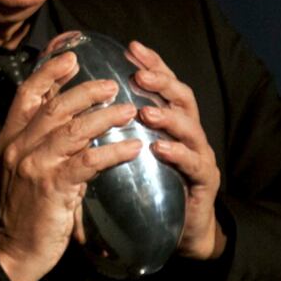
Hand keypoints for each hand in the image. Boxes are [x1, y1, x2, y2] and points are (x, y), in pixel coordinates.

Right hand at [0, 51, 142, 280]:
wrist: (13, 251)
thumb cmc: (25, 208)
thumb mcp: (25, 166)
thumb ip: (43, 140)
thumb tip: (73, 116)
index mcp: (9, 137)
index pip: (26, 93)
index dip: (49, 71)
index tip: (72, 57)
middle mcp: (18, 146)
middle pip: (55, 106)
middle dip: (87, 91)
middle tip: (114, 85)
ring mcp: (35, 166)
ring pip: (74, 129)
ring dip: (106, 116)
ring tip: (130, 111)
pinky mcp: (53, 187)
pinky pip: (89, 161)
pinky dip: (115, 152)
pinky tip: (135, 148)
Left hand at [129, 41, 225, 259]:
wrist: (181, 232)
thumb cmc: (149, 190)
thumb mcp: (129, 155)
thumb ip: (113, 132)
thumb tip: (76, 108)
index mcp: (171, 121)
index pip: (163, 85)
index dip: (151, 64)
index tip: (131, 47)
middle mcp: (189, 132)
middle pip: (181, 97)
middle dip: (162, 82)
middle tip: (140, 74)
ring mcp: (200, 154)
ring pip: (191, 126)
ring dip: (168, 116)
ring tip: (146, 111)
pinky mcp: (204, 180)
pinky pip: (193, 163)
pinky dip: (178, 153)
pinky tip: (160, 148)